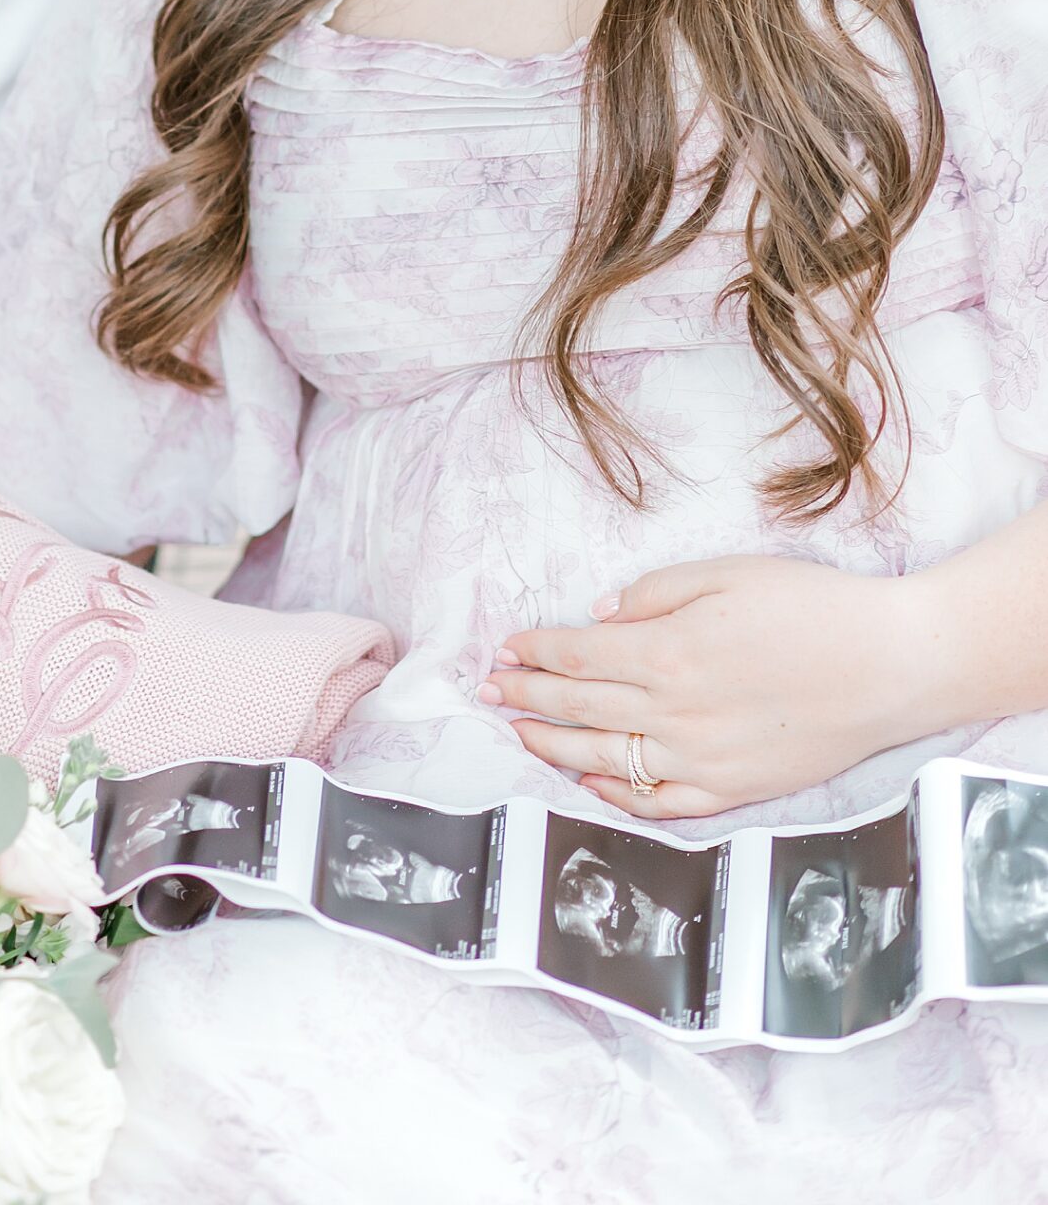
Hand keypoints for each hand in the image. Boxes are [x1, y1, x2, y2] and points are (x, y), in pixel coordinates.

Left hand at [480, 552, 940, 820]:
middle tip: (487, 692)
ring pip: (606, 762)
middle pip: (580, 710)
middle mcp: (676, 713)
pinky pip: (660, 804)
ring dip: (553, 749)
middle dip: (525, 699)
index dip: (535, 653)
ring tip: (518, 735)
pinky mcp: (734, 790)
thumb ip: (654, 595)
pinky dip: (617, 796)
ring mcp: (703, 760)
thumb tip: (599, 614)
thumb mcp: (727, 574)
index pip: (578, 656)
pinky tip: (589, 783)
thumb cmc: (812, 607)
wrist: (891, 665)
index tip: (503, 649)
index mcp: (669, 652)